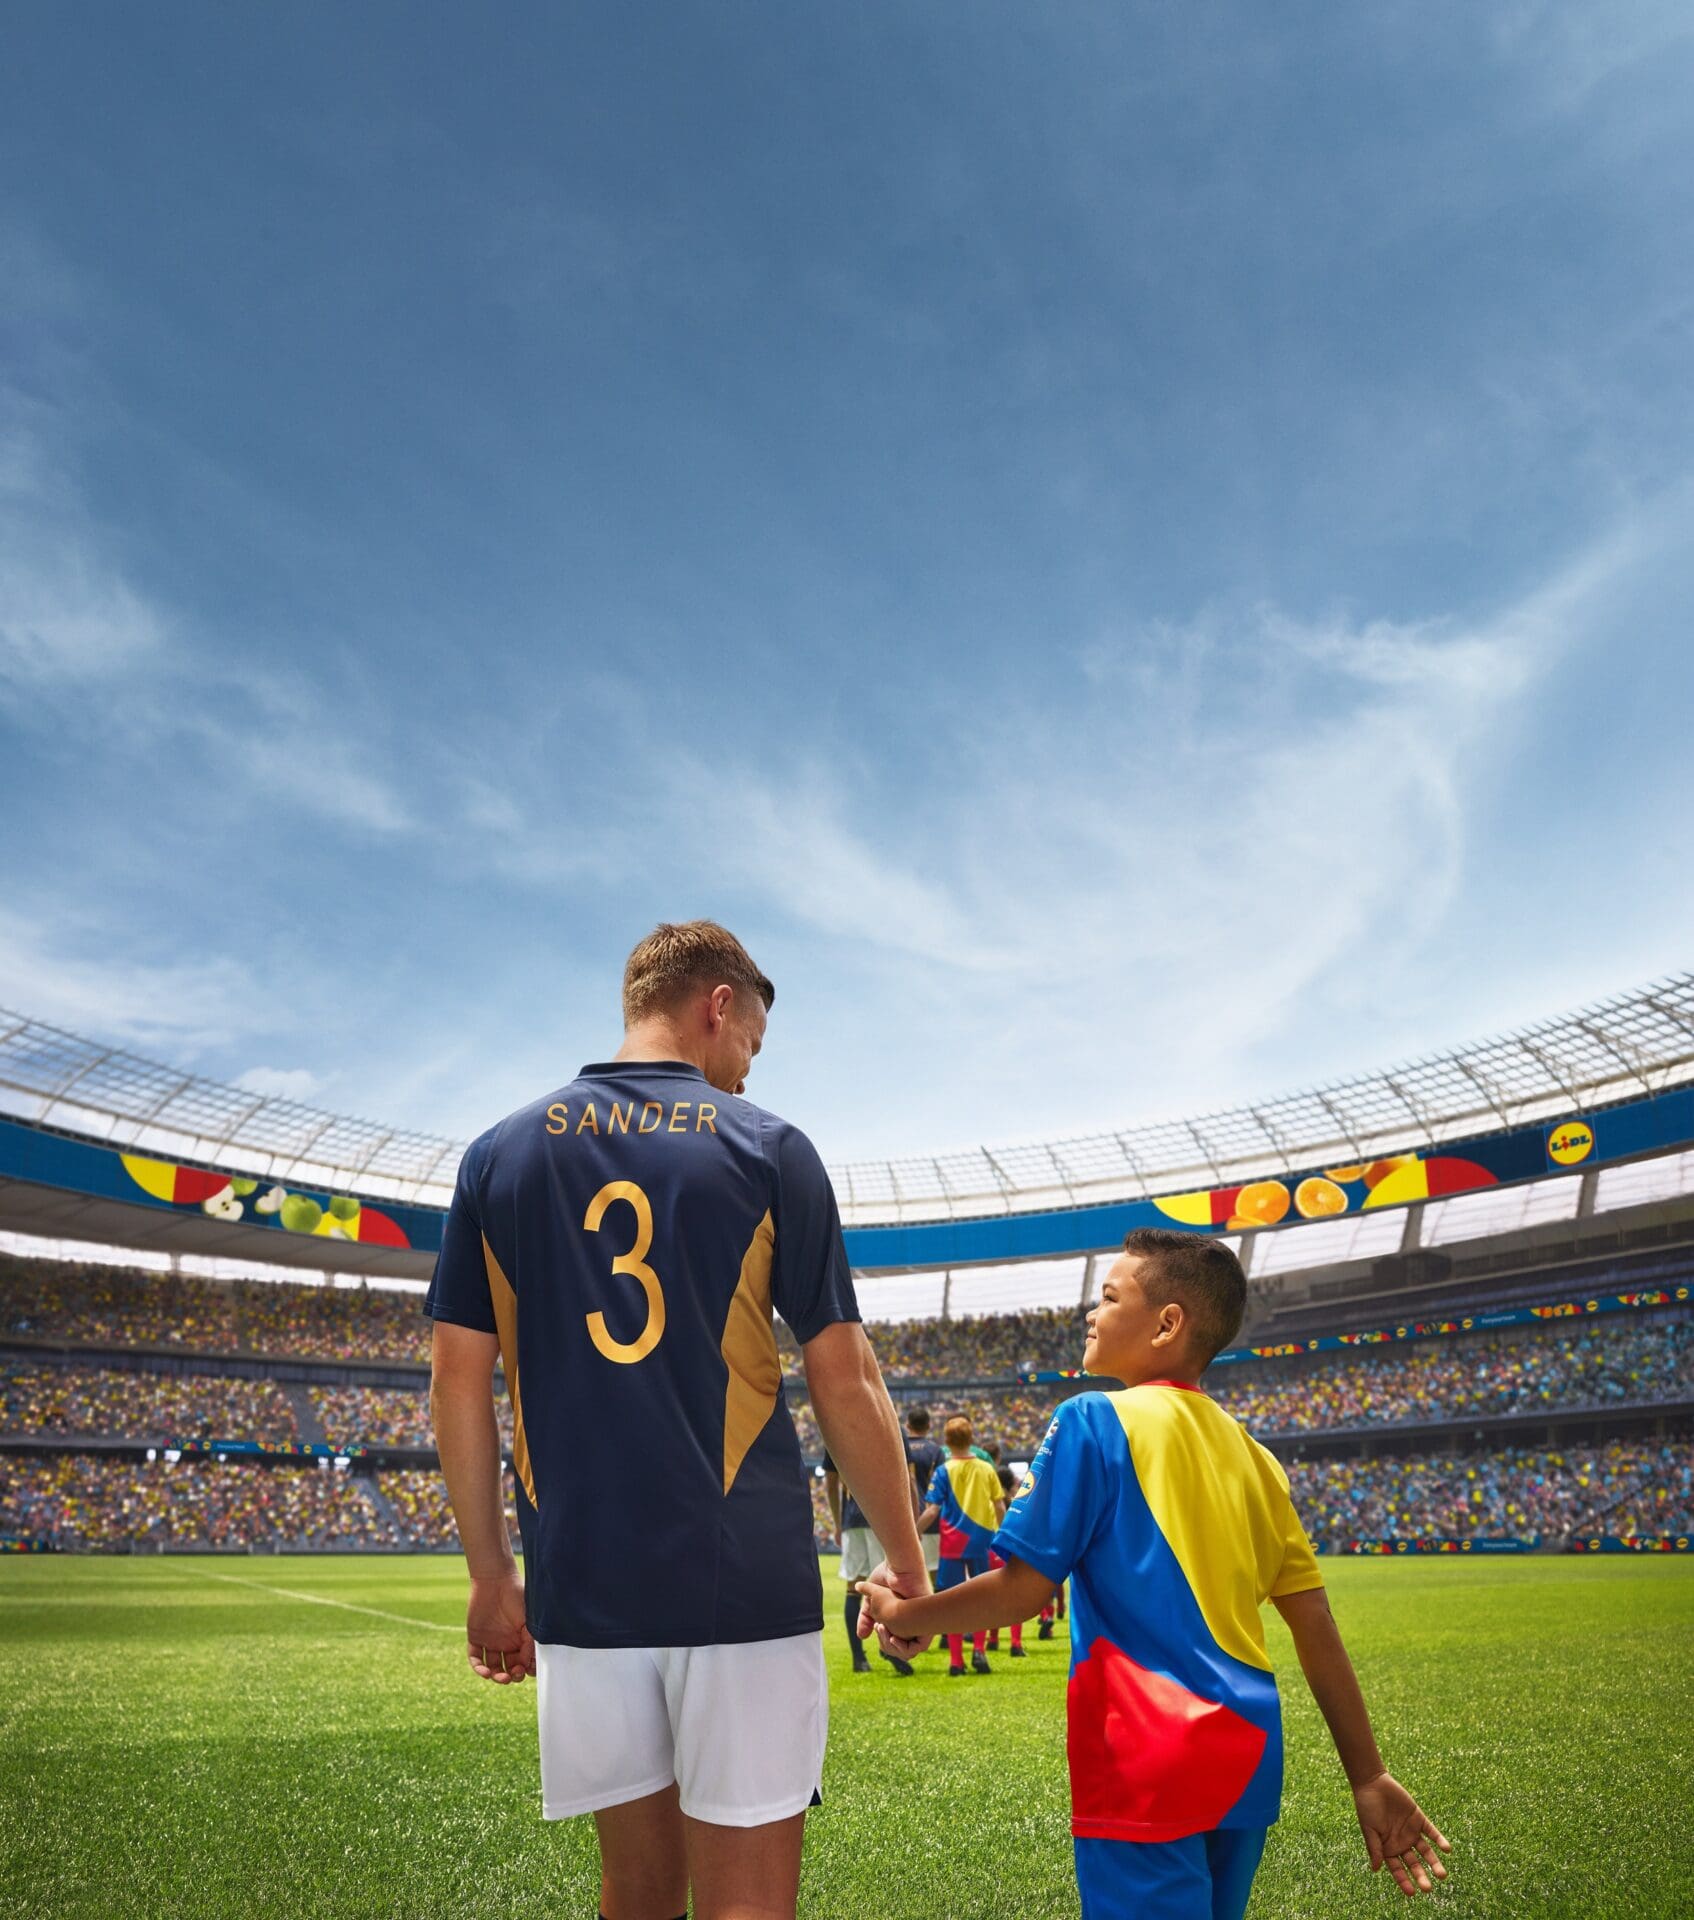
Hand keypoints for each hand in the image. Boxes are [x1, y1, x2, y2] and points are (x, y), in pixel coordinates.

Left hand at [465, 1568, 536, 1684]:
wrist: (496, 1580)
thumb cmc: (517, 1597)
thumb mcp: (529, 1621)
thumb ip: (530, 1642)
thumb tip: (529, 1663)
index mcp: (521, 1639)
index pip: (524, 1663)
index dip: (527, 1670)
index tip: (530, 1670)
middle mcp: (506, 1643)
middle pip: (509, 1669)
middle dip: (513, 1676)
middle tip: (515, 1674)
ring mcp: (491, 1642)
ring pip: (493, 1668)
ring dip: (497, 1677)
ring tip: (501, 1677)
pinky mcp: (475, 1638)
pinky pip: (475, 1658)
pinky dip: (479, 1669)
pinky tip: (485, 1672)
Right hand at [855, 1562, 931, 1658]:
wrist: (899, 1564)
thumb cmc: (887, 1577)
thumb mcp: (871, 1601)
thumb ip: (866, 1618)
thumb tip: (861, 1637)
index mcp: (902, 1619)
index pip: (895, 1644)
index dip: (884, 1642)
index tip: (876, 1626)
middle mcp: (913, 1623)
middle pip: (902, 1652)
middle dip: (886, 1645)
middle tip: (879, 1627)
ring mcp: (921, 1622)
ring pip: (909, 1652)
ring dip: (892, 1645)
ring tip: (882, 1627)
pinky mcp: (927, 1620)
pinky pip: (920, 1646)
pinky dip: (903, 1647)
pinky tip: (893, 1636)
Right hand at [1352, 1772, 1450, 1895]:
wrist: (1373, 1783)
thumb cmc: (1366, 1807)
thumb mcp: (1369, 1829)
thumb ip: (1375, 1848)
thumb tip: (1376, 1870)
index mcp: (1388, 1848)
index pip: (1398, 1869)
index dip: (1404, 1881)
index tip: (1412, 1893)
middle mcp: (1402, 1843)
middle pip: (1414, 1864)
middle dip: (1421, 1876)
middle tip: (1428, 1888)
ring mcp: (1411, 1832)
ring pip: (1426, 1851)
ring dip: (1434, 1863)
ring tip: (1442, 1874)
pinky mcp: (1419, 1819)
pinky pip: (1431, 1832)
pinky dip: (1440, 1840)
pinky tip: (1447, 1849)